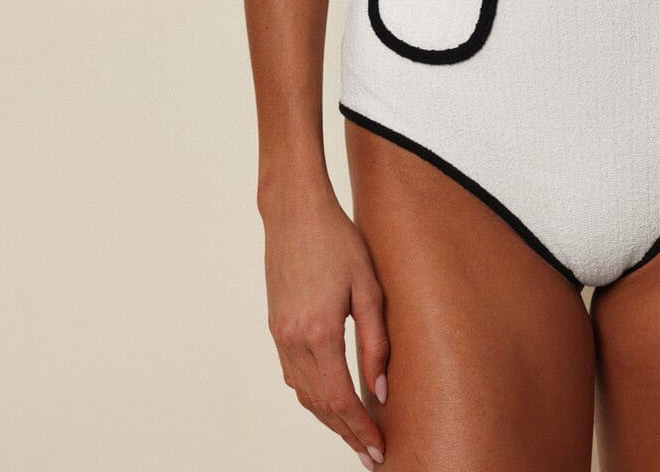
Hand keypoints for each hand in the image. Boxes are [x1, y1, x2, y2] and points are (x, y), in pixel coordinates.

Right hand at [263, 188, 388, 469]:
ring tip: (355, 433)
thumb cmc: (338, 240)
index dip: (360, 429)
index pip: (341, 399)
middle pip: (319, 405)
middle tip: (371, 454)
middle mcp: (292, 340)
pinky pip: (293, 375)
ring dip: (328, 418)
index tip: (379, 449)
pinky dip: (313, 395)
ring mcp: (279, 335)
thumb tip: (382, 388)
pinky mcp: (276, 327)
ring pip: (303, 394)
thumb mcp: (368, 286)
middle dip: (346, 433)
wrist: (294, 212)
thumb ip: (376, 340)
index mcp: (318, 332)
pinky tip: (331, 399)